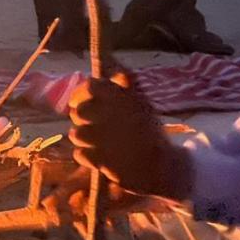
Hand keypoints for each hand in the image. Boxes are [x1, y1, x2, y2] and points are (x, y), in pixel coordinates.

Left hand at [68, 77, 191, 199]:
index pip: (89, 86)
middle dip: (83, 120)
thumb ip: (126, 89)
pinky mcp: (100, 158)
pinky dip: (87, 157)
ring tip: (99, 144)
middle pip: (78, 112)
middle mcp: (109, 113)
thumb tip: (117, 74)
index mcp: (121, 97)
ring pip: (76, 134)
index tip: (77, 102)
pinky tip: (101, 158)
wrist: (163, 166)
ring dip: (84, 139)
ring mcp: (103, 137)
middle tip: (94, 127)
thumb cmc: (150, 134)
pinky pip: (80, 153)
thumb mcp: (142, 106)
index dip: (79, 94)